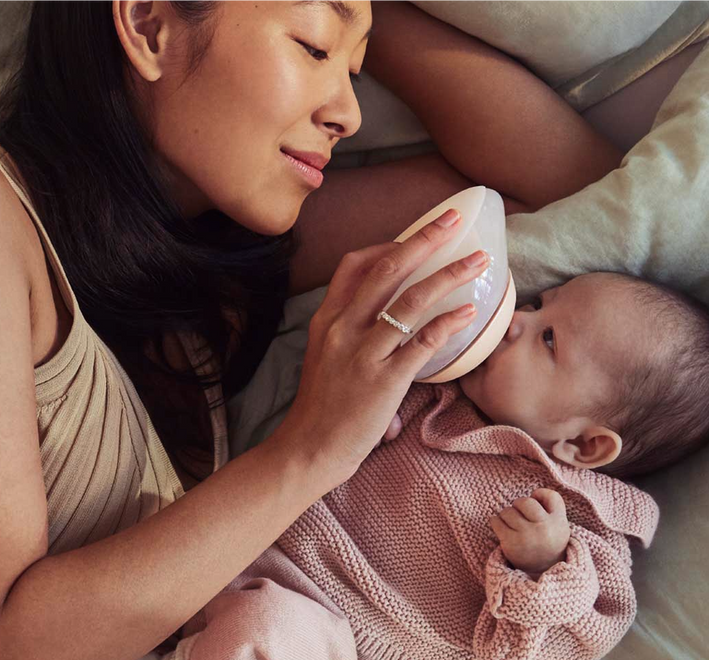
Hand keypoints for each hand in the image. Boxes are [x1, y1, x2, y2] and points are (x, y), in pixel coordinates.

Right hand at [278, 208, 487, 481]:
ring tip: (478, 262)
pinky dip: (449, 323)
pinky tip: (470, 312)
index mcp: (327, 319)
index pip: (355, 264)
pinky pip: (423, 341)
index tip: (416, 238)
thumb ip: (349, 332)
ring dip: (450, 275)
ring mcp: (363, 352)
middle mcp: (343, 328)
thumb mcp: (324, 356)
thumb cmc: (321, 408)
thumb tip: (385, 317)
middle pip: (388, 269)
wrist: (308, 448)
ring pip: (412, 300)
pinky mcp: (384, 379)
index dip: (388, 244)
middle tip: (453, 221)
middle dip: (425, 240)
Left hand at [489, 488, 570, 575]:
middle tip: (520, 513)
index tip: (537, 502)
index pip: (551, 496)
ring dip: (506, 515)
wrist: (542, 569)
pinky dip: (496, 522)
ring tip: (513, 524)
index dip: (541, 495)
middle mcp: (544, 528)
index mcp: (559, 521)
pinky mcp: (511, 543)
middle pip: (525, 502)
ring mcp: (527, 536)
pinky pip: (495, 521)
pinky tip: (502, 528)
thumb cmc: (547, 540)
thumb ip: (550, 506)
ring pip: (507, 511)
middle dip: (519, 504)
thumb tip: (533, 493)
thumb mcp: (558, 524)